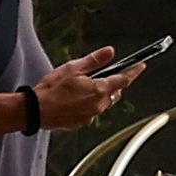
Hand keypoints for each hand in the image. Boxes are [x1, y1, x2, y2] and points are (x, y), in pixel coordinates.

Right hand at [33, 43, 147, 128]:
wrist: (35, 110)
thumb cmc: (51, 90)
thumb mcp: (74, 68)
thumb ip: (95, 60)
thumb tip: (109, 52)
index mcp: (99, 90)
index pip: (124, 80)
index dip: (133, 72)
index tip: (140, 67)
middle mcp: (99, 105)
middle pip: (114, 93)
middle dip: (113, 84)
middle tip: (103, 75)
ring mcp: (91, 116)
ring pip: (102, 103)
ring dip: (99, 95)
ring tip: (83, 88)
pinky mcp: (81, 123)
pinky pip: (90, 112)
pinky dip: (87, 105)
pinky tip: (75, 100)